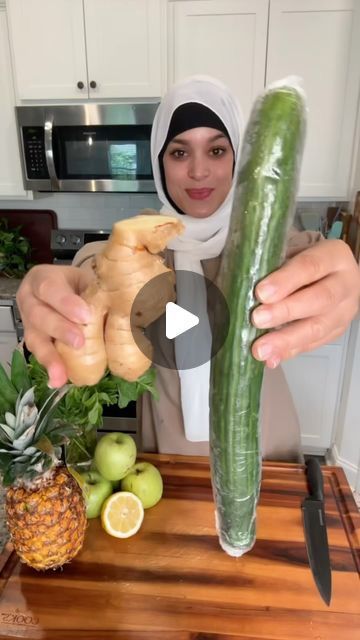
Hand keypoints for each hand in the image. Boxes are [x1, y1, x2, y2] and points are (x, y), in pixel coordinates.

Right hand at [16, 264, 93, 386]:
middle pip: (39, 315)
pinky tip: (58, 380)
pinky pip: (40, 354)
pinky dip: (51, 367)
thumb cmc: (79, 286)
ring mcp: (28, 322)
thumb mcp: (89, 282)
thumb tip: (127, 313)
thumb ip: (100, 295)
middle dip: (60, 330)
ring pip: (35, 339)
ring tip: (60, 375)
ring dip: (50, 357)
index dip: (66, 303)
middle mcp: (30, 300)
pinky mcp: (34, 341)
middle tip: (79, 342)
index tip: (85, 315)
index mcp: (44, 278)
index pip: (51, 288)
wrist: (68, 290)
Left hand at [251, 240, 359, 366]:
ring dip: (286, 340)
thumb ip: (269, 263)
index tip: (261, 292)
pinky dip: (289, 352)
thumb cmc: (301, 261)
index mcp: (333, 256)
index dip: (286, 280)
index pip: (310, 266)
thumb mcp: (290, 251)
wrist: (327, 274)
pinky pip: (313, 344)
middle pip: (319, 299)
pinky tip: (271, 359)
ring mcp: (344, 311)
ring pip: (318, 328)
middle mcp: (345, 283)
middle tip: (257, 319)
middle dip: (286, 311)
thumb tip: (231, 280)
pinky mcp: (336, 331)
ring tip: (260, 348)